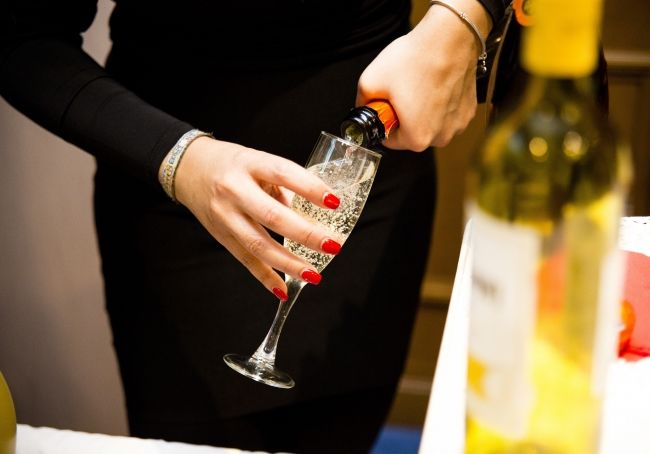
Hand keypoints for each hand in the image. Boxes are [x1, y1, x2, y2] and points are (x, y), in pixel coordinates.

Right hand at [172, 136, 340, 298]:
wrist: (190, 169)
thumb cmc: (233, 164)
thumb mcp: (259, 162)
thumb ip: (285, 186)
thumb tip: (317, 214)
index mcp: (250, 163)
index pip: (284, 174)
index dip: (310, 188)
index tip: (335, 203)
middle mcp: (234, 189)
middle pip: (272, 216)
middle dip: (305, 234)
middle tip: (332, 246)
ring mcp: (225, 215)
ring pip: (258, 245)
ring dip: (289, 263)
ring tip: (313, 275)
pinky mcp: (221, 235)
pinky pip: (245, 260)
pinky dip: (265, 277)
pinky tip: (283, 289)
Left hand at [356, 0, 492, 149]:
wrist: (449, 38)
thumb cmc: (414, 59)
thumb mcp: (370, 81)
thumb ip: (362, 102)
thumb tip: (364, 108)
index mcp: (416, 138)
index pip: (389, 140)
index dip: (384, 121)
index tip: (387, 105)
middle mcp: (440, 137)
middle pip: (411, 134)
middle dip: (404, 117)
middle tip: (403, 92)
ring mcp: (458, 125)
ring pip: (430, 125)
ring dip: (423, 112)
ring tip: (420, 86)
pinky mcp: (468, 112)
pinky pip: (446, 114)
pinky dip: (440, 104)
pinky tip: (436, 85)